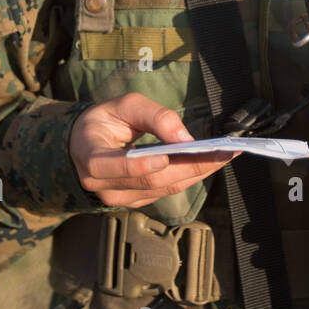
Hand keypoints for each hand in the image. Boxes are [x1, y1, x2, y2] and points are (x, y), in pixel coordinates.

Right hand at [69, 92, 240, 208]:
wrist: (85, 146)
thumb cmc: (104, 122)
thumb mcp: (124, 106)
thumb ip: (154, 117)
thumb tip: (183, 137)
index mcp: (91, 157)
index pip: (113, 166)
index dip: (140, 165)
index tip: (167, 155)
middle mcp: (102, 185)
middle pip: (150, 181)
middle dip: (189, 166)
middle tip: (221, 152)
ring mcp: (119, 198)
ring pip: (163, 189)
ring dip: (196, 173)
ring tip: (224, 156)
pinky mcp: (135, 201)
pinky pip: (166, 191)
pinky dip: (189, 177)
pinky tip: (209, 163)